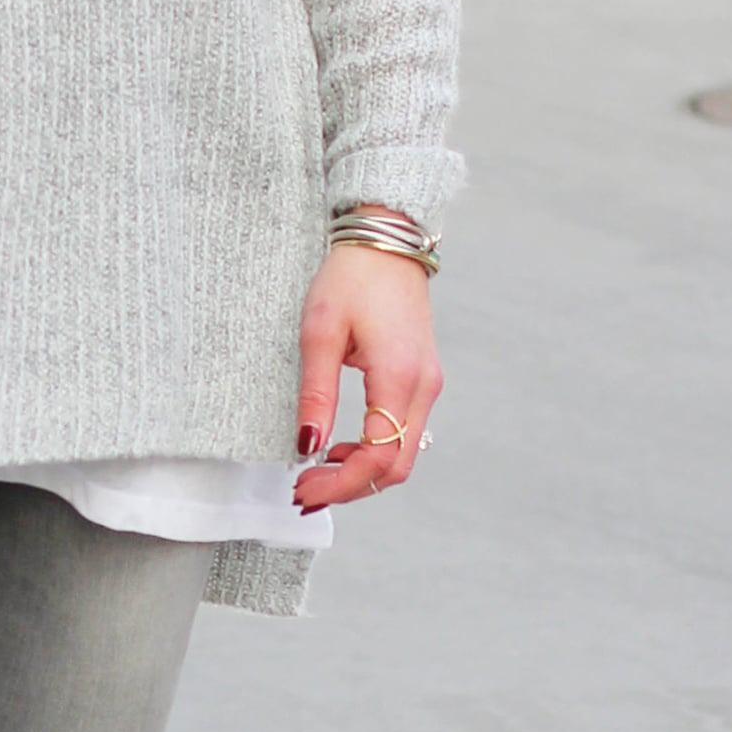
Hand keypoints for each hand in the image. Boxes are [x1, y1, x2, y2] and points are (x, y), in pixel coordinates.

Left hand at [292, 231, 441, 514]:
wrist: (387, 240)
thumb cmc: (352, 277)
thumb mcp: (319, 333)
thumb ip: (316, 395)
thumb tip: (307, 446)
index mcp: (398, 377)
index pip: (377, 457)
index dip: (340, 484)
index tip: (303, 490)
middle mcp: (422, 387)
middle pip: (396, 467)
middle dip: (350, 488)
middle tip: (305, 492)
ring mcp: (427, 384)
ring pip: (403, 454)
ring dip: (362, 472)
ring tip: (317, 473)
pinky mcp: (422, 379)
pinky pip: (404, 432)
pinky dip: (374, 451)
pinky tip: (340, 447)